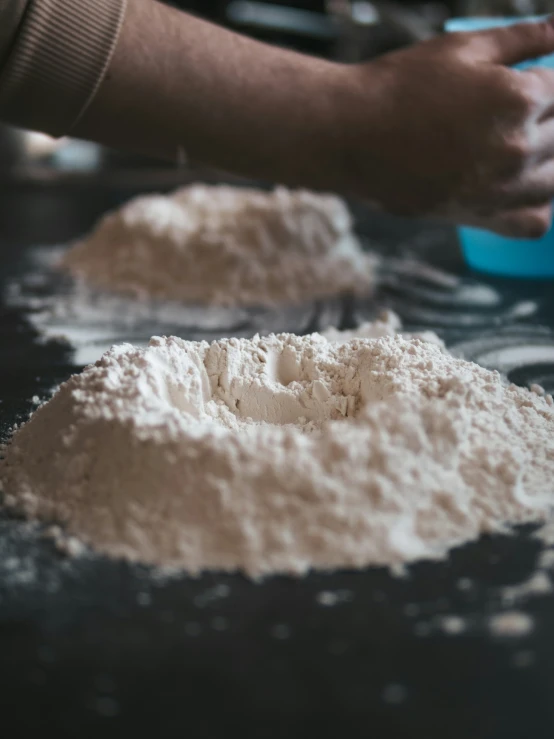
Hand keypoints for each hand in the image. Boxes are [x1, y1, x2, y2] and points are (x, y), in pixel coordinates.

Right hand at [337, 18, 553, 236]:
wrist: (352, 137)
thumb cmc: (400, 87)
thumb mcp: (462, 48)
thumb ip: (521, 38)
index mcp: (519, 99)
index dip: (548, 82)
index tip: (529, 82)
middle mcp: (517, 148)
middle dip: (548, 118)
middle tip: (506, 114)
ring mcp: (500, 188)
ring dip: (549, 160)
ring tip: (520, 146)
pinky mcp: (479, 215)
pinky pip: (534, 222)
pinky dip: (538, 206)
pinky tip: (521, 186)